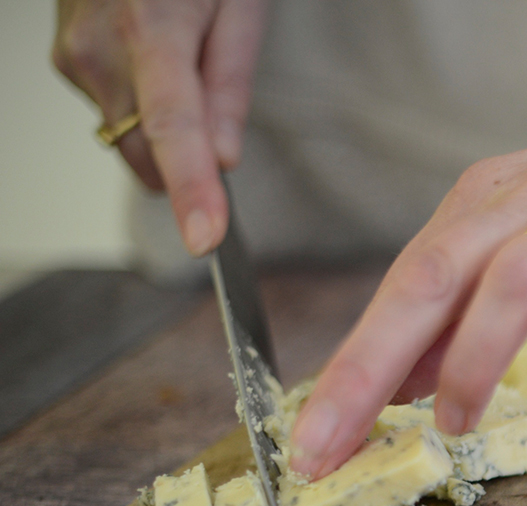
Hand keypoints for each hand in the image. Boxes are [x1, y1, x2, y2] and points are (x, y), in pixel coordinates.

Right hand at [53, 0, 267, 254]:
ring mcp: (74, 55)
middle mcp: (99, 49)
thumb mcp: (240, 4)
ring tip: (186, 56)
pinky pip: (115, 111)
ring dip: (166, 128)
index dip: (193, 190)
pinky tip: (155, 54)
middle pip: (148, 153)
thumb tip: (225, 158)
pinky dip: (143, 104)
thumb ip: (230, 83)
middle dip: (188, 165)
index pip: (174, 129)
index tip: (207, 239)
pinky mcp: (65, 59)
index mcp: (152, 29)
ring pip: (130, 137)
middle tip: (218, 108)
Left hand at [288, 49, 526, 479]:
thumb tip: (406, 378)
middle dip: (371, 366)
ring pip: (516, 275)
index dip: (350, 366)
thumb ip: (478, 308)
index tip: (312, 443)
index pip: (403, 284)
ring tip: (452, 421)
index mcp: (490, 202)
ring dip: (473, 353)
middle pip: (433, 276)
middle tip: (332, 445)